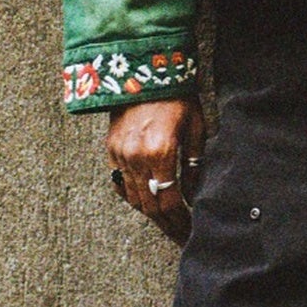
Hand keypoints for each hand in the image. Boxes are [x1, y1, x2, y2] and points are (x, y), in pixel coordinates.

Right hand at [107, 96, 204, 243]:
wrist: (144, 70)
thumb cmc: (176, 96)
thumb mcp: (195, 128)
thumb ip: (194, 165)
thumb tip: (193, 195)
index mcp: (160, 152)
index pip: (168, 202)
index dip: (180, 221)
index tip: (190, 231)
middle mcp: (136, 157)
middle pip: (148, 207)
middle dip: (166, 225)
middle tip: (180, 236)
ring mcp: (119, 154)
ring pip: (133, 198)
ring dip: (150, 213)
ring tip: (167, 223)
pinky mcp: (111, 148)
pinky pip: (120, 182)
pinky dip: (133, 196)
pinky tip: (146, 202)